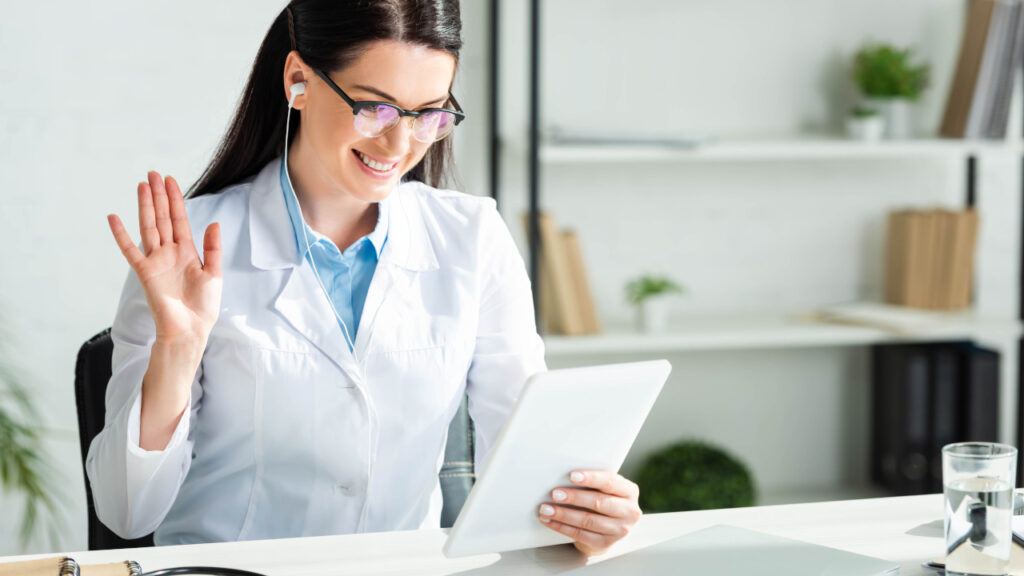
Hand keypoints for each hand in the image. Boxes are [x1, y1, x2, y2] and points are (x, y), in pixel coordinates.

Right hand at [107, 171, 222, 343]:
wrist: (190, 329)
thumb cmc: (203, 306)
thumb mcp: (214, 274)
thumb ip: (213, 248)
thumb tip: (213, 222)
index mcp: (187, 252)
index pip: (180, 219)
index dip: (175, 199)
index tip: (170, 180)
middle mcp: (169, 252)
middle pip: (162, 218)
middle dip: (159, 196)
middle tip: (153, 173)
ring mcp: (156, 261)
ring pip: (149, 227)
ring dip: (145, 206)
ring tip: (142, 185)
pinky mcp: (145, 272)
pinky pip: (130, 250)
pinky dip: (121, 234)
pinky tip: (114, 217)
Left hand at [538, 470, 641, 555]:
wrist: (609, 528)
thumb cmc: (603, 499)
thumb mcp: (606, 488)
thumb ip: (594, 481)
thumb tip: (563, 474)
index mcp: (629, 491)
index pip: (610, 482)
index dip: (591, 478)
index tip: (571, 476)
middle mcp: (629, 511)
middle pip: (599, 503)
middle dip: (574, 497)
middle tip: (555, 493)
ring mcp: (619, 530)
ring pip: (588, 521)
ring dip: (563, 514)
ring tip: (546, 508)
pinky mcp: (605, 544)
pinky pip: (580, 535)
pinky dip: (561, 527)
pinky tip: (549, 521)